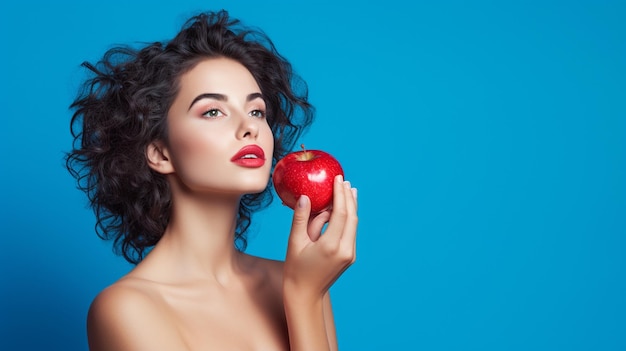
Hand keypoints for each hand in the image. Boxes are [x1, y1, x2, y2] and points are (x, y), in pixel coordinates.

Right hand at [283, 175, 357, 299]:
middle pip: (352, 217)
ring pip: (354, 225)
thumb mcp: (294, 242)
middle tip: (345, 181)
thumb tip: (304, 197)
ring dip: (351, 207)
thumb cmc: (295, 268)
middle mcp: (345, 250)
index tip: (338, 179)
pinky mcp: (350, 257)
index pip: (340, 214)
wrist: (305, 294)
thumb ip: (301, 219)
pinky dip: (348, 219)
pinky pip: (351, 233)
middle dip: (349, 197)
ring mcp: (350, 255)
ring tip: (348, 190)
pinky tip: (344, 209)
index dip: (340, 194)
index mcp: (330, 246)